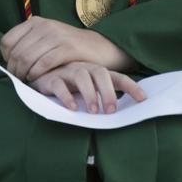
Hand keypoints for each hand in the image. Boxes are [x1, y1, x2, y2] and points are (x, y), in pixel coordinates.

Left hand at [0, 16, 134, 80]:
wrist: (100, 47)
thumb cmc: (69, 47)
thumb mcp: (47, 38)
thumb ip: (30, 42)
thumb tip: (7, 56)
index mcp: (35, 22)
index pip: (7, 41)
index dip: (6, 57)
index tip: (12, 67)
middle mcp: (43, 26)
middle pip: (16, 52)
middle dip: (14, 69)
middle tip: (18, 79)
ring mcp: (56, 35)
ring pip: (27, 57)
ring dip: (23, 73)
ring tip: (26, 81)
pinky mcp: (67, 47)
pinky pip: (44, 63)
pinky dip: (36, 73)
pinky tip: (36, 79)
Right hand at [31, 61, 146, 113]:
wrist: (37, 77)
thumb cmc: (68, 86)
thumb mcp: (87, 90)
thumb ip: (102, 97)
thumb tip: (125, 113)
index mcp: (96, 72)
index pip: (117, 77)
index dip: (131, 87)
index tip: (143, 99)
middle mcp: (83, 69)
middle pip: (100, 73)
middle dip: (108, 92)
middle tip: (110, 110)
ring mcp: (66, 71)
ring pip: (81, 76)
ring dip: (89, 94)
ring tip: (93, 111)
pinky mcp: (50, 78)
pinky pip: (59, 84)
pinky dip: (66, 96)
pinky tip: (71, 108)